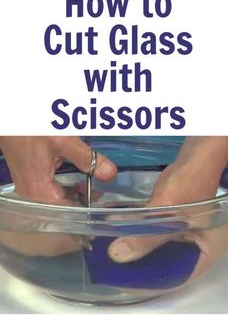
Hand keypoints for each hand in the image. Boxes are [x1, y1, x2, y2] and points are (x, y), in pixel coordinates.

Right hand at [0, 136, 116, 256]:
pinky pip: (52, 191)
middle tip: (104, 196)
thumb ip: (87, 159)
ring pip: (59, 199)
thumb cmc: (31, 130)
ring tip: (96, 190)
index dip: (88, 211)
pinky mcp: (31, 180)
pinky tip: (80, 182)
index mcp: (40, 192)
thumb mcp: (63, 142)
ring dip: (77, 194)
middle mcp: (32, 196)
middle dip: (85, 202)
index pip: (68, 213)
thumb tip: (110, 174)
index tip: (105, 207)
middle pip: (64, 208)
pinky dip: (67, 188)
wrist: (10, 120)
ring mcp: (30, 188)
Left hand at [108, 137, 227, 284]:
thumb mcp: (167, 213)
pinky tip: (123, 231)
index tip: (127, 280)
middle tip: (118, 266)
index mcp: (207, 252)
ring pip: (162, 248)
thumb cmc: (190, 184)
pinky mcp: (177, 220)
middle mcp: (199, 247)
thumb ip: (145, 236)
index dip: (153, 282)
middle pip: (169, 264)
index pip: (178, 278)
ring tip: (116, 251)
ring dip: (141, 247)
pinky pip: (158, 232)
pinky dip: (143, 232)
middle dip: (144, 264)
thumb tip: (117, 255)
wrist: (195, 156)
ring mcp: (189, 232)